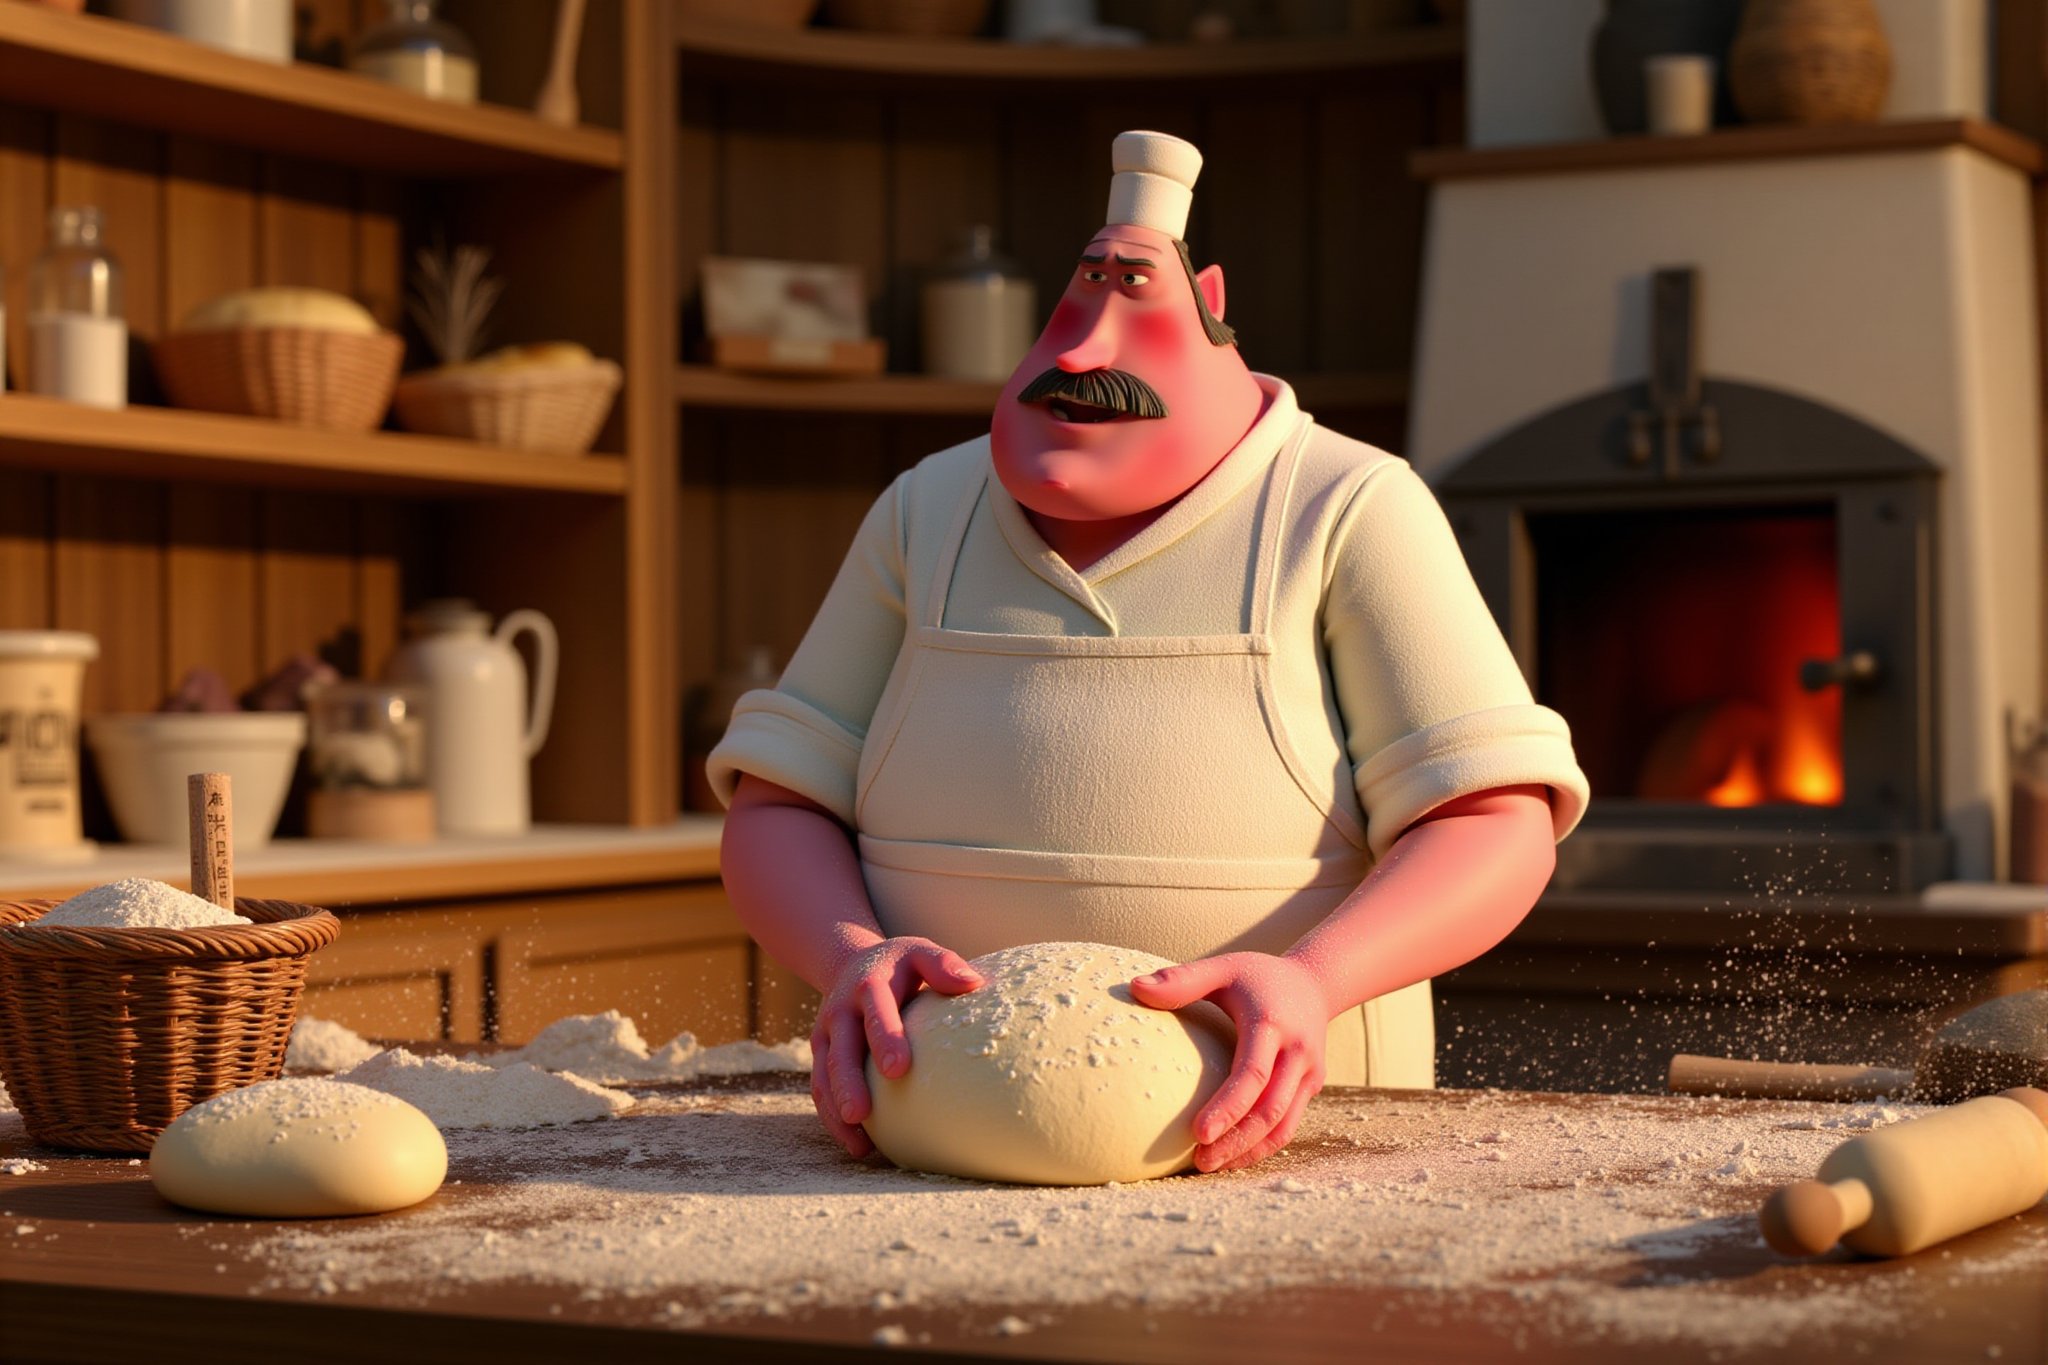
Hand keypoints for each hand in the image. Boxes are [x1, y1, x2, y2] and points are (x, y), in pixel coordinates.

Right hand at [809, 937, 981, 1156]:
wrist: (851, 963)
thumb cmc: (899, 964)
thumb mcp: (919, 952)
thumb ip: (943, 964)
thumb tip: (973, 983)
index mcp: (868, 985)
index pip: (875, 1011)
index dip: (884, 1038)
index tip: (899, 1069)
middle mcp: (840, 1011)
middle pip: (841, 1051)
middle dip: (848, 1083)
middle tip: (861, 1114)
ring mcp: (826, 1035)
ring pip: (824, 1076)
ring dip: (836, 1110)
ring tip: (858, 1144)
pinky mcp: (820, 1055)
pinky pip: (820, 1089)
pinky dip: (833, 1119)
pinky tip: (858, 1146)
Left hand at [1128, 952, 1332, 1172]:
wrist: (1316, 984)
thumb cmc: (1258, 977)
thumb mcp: (1223, 967)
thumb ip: (1182, 979)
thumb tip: (1134, 987)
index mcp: (1272, 1025)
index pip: (1252, 1075)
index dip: (1227, 1107)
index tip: (1197, 1134)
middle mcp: (1297, 1053)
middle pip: (1270, 1110)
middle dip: (1235, 1141)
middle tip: (1199, 1161)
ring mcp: (1309, 1074)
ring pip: (1283, 1126)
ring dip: (1248, 1151)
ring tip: (1210, 1165)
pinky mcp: (1312, 1088)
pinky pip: (1288, 1125)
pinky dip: (1262, 1146)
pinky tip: (1232, 1155)